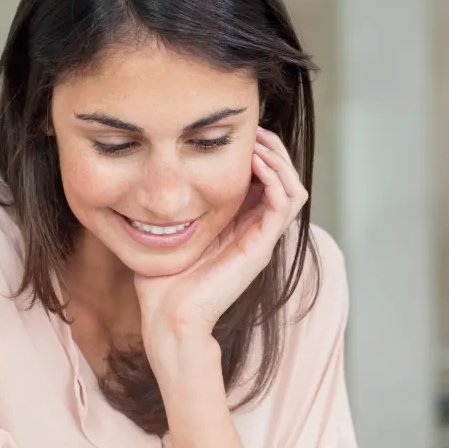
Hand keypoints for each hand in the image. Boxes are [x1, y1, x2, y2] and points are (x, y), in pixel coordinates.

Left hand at [135, 128, 306, 351]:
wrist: (168, 318)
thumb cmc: (163, 282)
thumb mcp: (168, 232)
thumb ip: (173, 208)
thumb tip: (154, 179)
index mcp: (239, 226)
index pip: (265, 180)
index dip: (259, 152)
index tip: (237, 131)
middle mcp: (256, 230)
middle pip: (285, 180)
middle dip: (272, 149)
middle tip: (253, 129)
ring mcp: (262, 239)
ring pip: (293, 188)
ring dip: (278, 159)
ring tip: (257, 142)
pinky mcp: (261, 246)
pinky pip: (284, 204)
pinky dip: (274, 178)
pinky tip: (254, 163)